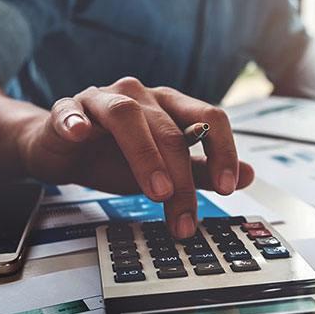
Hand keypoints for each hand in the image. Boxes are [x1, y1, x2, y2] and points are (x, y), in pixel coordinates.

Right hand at [18, 77, 253, 237]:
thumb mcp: (165, 169)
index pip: (209, 117)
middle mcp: (141, 96)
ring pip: (127, 116)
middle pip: (169, 130)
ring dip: (144, 154)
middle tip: (185, 217)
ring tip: (157, 191)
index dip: (223, 150)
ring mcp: (102, 99)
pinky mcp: (67, 110)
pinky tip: (81, 134)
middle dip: (182, 178)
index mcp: (170, 106)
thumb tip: (249, 176)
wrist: (65, 151)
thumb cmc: (116, 156)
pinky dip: (76, 121)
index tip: (228, 187)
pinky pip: (70, 111)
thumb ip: (203, 171)